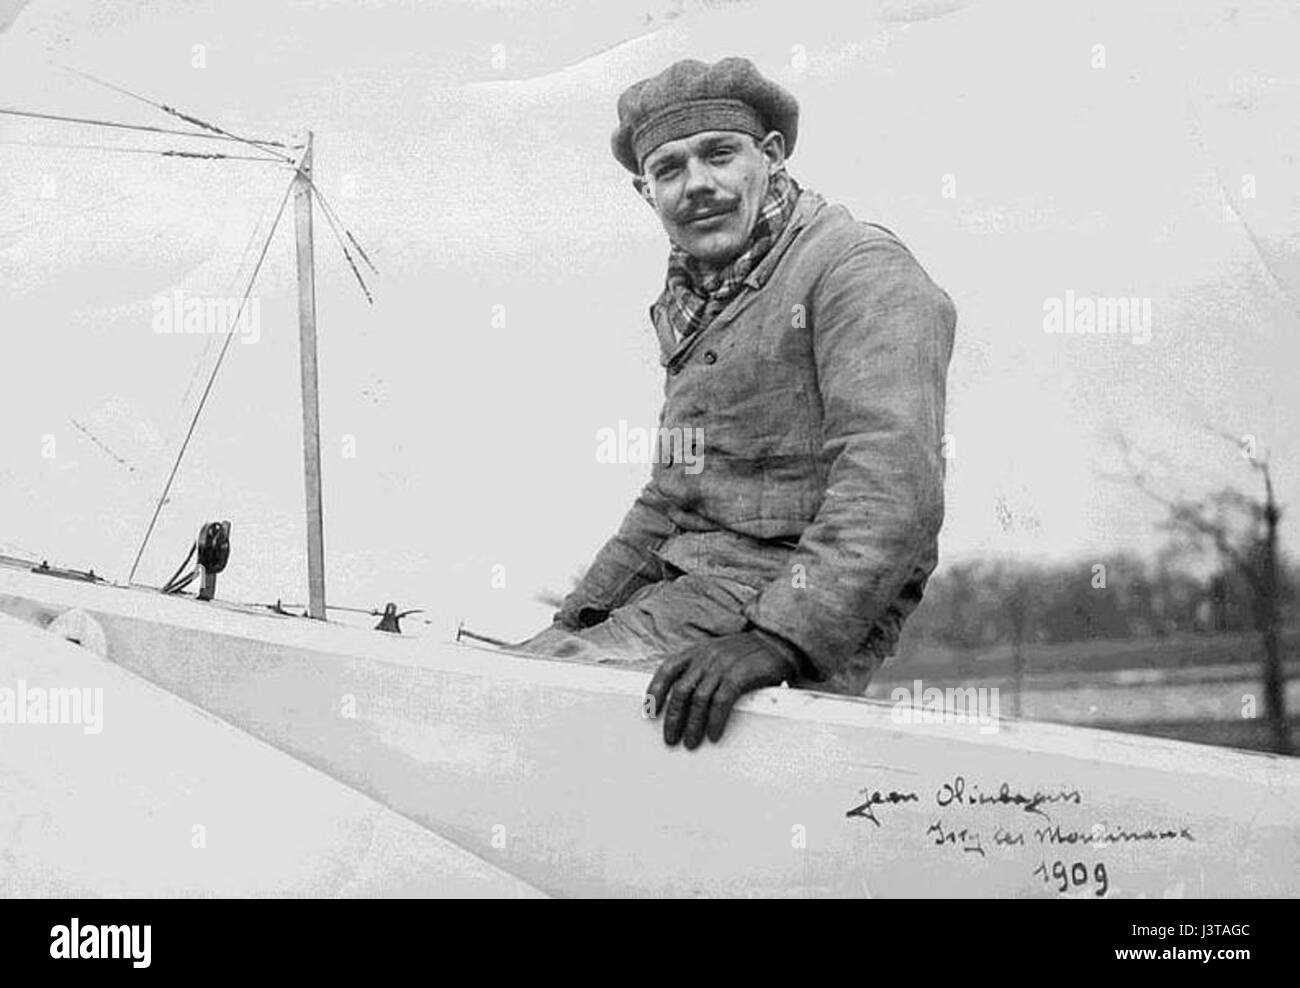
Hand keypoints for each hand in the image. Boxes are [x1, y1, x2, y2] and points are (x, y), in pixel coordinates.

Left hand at [645, 631, 798, 748]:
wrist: (777, 642)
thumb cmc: (746, 654)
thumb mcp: (717, 654)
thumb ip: (701, 670)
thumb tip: (684, 700)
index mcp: (697, 651)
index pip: (667, 669)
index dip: (655, 691)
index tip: (649, 712)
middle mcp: (706, 656)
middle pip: (681, 690)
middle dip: (673, 718)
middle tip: (670, 739)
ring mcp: (722, 665)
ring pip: (699, 699)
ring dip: (692, 725)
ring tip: (691, 743)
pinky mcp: (739, 674)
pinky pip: (722, 702)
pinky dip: (715, 720)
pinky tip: (713, 735)